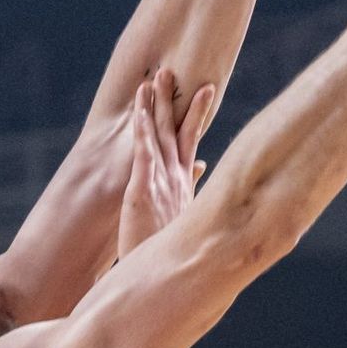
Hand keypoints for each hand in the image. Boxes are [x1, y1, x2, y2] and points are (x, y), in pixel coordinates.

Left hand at [117, 66, 213, 256]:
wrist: (158, 278)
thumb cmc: (164, 250)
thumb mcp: (182, 216)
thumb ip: (191, 187)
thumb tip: (201, 166)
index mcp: (185, 184)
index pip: (191, 140)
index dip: (196, 113)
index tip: (205, 88)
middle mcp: (176, 179)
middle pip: (177, 130)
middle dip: (176, 99)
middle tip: (174, 68)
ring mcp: (161, 183)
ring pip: (159, 135)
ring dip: (157, 106)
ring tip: (156, 78)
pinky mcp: (143, 190)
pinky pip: (143, 153)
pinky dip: (142, 130)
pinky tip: (140, 111)